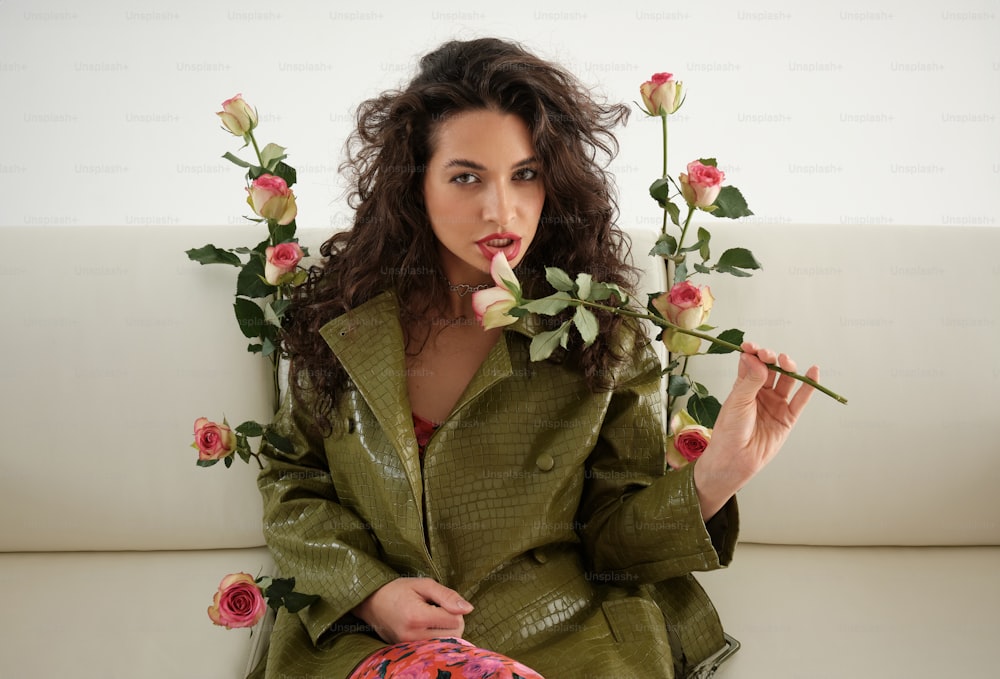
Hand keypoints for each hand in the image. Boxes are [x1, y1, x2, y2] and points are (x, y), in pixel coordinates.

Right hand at [352, 577, 472, 643]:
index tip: (442, 601)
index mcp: (417, 617)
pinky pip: (433, 648)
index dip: (455, 609)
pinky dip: (435, 637)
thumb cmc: (397, 590)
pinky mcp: (407, 652)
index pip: (455, 621)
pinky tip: (426, 627)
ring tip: (432, 617)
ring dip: (445, 630)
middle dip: (453, 621)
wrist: (371, 603)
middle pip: (453, 635)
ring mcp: (409, 646)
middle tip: (439, 609)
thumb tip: (468, 609)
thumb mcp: (423, 584)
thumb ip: (447, 595)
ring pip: (445, 643)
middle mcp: (413, 636)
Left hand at [693, 341, 818, 518]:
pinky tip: (813, 372)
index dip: (754, 353)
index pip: (751, 363)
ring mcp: (775, 404)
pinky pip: (801, 400)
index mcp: (743, 386)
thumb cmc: (730, 430)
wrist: (735, 459)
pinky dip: (809, 386)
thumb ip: (750, 379)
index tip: (752, 346)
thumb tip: (756, 357)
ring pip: (786, 381)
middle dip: (771, 358)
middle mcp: (760, 393)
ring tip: (786, 362)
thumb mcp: (738, 401)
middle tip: (770, 356)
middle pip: (771, 369)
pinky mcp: (787, 418)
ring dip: (788, 368)